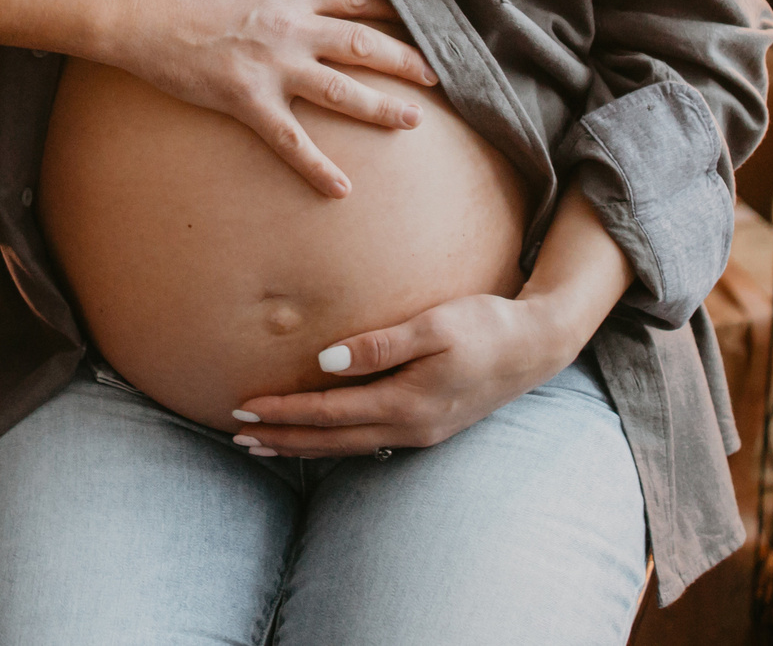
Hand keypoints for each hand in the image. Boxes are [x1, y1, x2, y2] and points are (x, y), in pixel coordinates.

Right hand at [106, 0, 437, 197]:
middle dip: (406, 59)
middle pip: (365, 45)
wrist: (133, 4)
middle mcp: (294, 29)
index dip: (391, 6)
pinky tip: (342, 190)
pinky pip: (290, 141)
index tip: (418, 16)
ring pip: (342, 92)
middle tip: (438, 74)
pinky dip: (317, 167)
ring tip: (412, 122)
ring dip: (382, 108)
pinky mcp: (246, 101)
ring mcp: (274, 68)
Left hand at [227, 293, 577, 458]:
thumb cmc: (484, 325)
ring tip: (264, 446)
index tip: (245, 408)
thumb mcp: (433, 325)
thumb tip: (325, 361)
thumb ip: (379, 344)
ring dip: (302, 446)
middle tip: (238, 437)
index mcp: (406, 402)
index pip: (328, 412)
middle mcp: (409, 428)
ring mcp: (419, 433)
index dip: (284, 411)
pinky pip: (366, 442)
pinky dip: (331, 443)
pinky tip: (316, 439)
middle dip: (282, 439)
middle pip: (330, 440)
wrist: (535, 348)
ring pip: (346, 447)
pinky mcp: (426, 428)